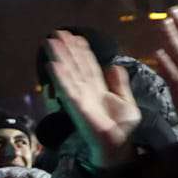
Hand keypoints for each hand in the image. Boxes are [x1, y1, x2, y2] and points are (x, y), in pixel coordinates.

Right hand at [44, 31, 141, 166]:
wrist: (119, 145)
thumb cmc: (122, 127)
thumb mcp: (126, 101)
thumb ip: (119, 84)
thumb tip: (114, 65)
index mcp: (99, 88)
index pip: (89, 65)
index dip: (82, 51)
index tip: (76, 37)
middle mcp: (86, 90)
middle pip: (75, 65)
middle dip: (67, 49)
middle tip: (58, 32)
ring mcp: (80, 97)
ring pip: (69, 72)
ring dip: (60, 57)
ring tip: (51, 41)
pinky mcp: (76, 106)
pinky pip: (67, 89)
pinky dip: (60, 77)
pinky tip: (53, 64)